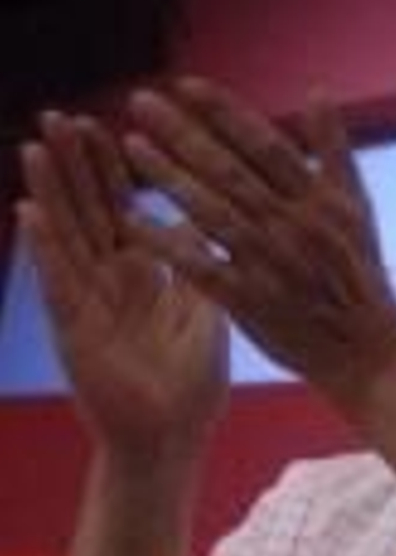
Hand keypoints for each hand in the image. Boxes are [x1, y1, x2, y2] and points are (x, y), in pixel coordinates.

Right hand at [18, 111, 225, 458]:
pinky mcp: (73, 330)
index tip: (108, 124)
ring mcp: (87, 303)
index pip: (123, 210)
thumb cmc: (190, 385)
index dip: (114, 169)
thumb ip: (200, 268)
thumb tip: (206, 221)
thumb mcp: (205, 314)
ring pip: (65, 236)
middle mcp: (108, 283)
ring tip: (37, 145)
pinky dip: (45, 247)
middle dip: (75, 165)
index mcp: (142, 277)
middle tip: (62, 116)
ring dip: (50, 192)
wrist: (174, 440)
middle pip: (88, 211)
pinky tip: (29, 211)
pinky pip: (57, 281)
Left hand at [120, 76, 395, 403]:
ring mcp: (269, 264)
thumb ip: (334, 151)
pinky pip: (201, 266)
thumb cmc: (361, 274)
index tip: (186, 85)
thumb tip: (317, 92)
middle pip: (230, 172)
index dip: (225, 114)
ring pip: (212, 213)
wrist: (367, 348)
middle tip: (140, 102)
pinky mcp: (250, 300)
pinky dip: (168, 245)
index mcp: (319, 201)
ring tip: (131, 146)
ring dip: (169, 179)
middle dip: (183, 135)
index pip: (265, 146)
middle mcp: (292, 227)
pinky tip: (133, 221)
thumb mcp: (358, 207)